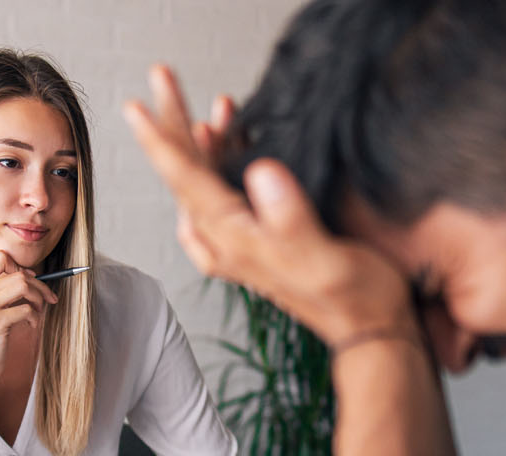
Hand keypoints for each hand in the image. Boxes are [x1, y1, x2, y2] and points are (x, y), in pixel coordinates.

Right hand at [0, 251, 58, 384]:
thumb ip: (4, 289)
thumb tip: (32, 273)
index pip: (0, 257)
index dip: (19, 266)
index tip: (31, 281)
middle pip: (19, 273)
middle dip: (40, 286)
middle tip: (48, 300)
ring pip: (23, 286)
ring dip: (39, 299)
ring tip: (38, 313)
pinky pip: (27, 309)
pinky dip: (35, 317)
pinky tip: (31, 326)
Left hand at [123, 64, 419, 347]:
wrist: (369, 330)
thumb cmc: (352, 298)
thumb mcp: (324, 258)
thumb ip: (291, 219)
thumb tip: (262, 172)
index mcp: (235, 240)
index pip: (186, 182)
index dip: (161, 140)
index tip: (136, 105)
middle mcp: (227, 241)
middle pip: (186, 174)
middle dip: (174, 122)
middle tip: (162, 76)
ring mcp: (239, 240)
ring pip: (203, 179)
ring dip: (201, 136)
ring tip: (213, 101)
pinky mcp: (256, 237)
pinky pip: (223, 190)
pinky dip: (221, 157)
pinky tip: (228, 137)